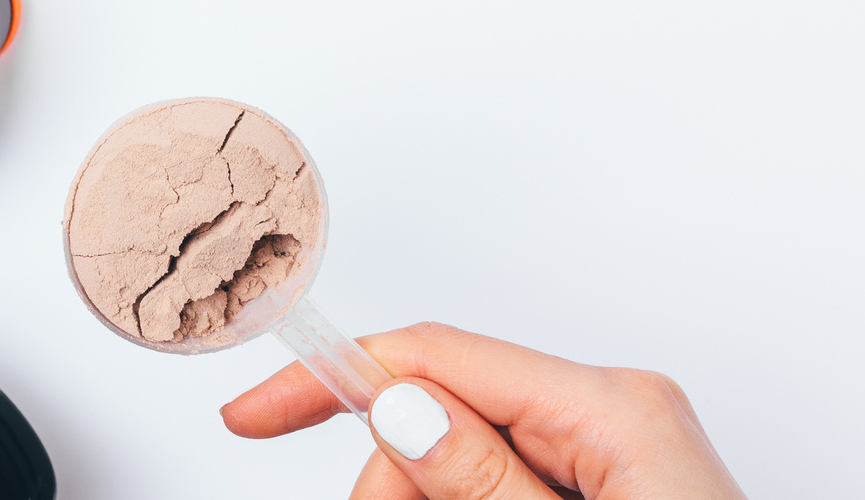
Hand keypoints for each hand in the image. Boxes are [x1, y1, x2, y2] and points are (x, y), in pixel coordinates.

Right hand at [222, 323, 745, 499]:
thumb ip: (480, 479)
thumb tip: (401, 406)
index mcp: (609, 409)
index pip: (433, 356)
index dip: (331, 380)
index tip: (254, 417)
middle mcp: (611, 414)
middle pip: (436, 420)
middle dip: (394, 488)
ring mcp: (610, 452)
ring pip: (457, 464)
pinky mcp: (602, 487)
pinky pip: (497, 487)